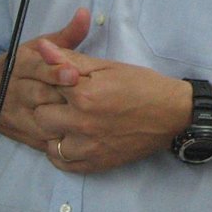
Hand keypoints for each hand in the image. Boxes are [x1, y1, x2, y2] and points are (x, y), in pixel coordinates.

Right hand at [0, 9, 91, 151]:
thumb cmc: (23, 66)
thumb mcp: (39, 47)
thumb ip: (66, 34)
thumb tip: (86, 13)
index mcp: (20, 65)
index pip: (36, 68)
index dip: (54, 72)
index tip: (73, 74)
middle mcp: (15, 89)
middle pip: (38, 94)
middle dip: (61, 97)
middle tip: (85, 100)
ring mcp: (16, 114)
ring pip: (39, 120)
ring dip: (61, 121)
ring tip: (85, 119)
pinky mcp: (21, 133)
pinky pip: (40, 140)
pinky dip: (57, 140)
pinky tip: (77, 139)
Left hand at [31, 45, 189, 173]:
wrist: (170, 113)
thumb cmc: (140, 84)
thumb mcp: (106, 66)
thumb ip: (70, 59)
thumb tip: (41, 48)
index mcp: (83, 94)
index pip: (45, 87)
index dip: (50, 82)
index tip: (60, 82)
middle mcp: (81, 123)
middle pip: (41, 115)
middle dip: (49, 106)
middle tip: (63, 102)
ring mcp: (88, 147)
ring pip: (48, 143)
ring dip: (54, 131)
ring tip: (68, 122)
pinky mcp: (95, 164)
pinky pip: (61, 163)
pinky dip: (62, 152)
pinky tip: (73, 139)